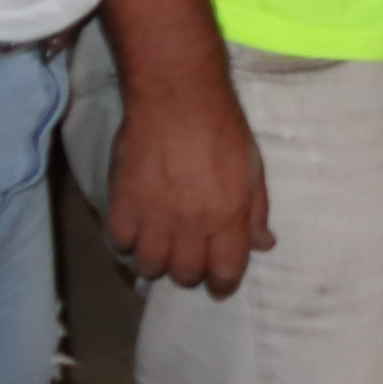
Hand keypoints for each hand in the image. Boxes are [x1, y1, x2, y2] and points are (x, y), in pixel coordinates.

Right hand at [104, 73, 272, 297]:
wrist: (177, 98)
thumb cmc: (222, 128)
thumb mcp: (253, 167)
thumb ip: (256, 210)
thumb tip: (263, 244)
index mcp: (227, 218)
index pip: (224, 273)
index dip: (221, 284)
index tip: (218, 283)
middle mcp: (191, 226)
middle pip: (184, 274)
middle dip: (189, 272)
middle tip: (187, 256)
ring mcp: (154, 217)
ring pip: (149, 266)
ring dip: (155, 261)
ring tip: (159, 246)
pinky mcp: (123, 204)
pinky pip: (119, 243)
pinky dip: (125, 243)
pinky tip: (133, 230)